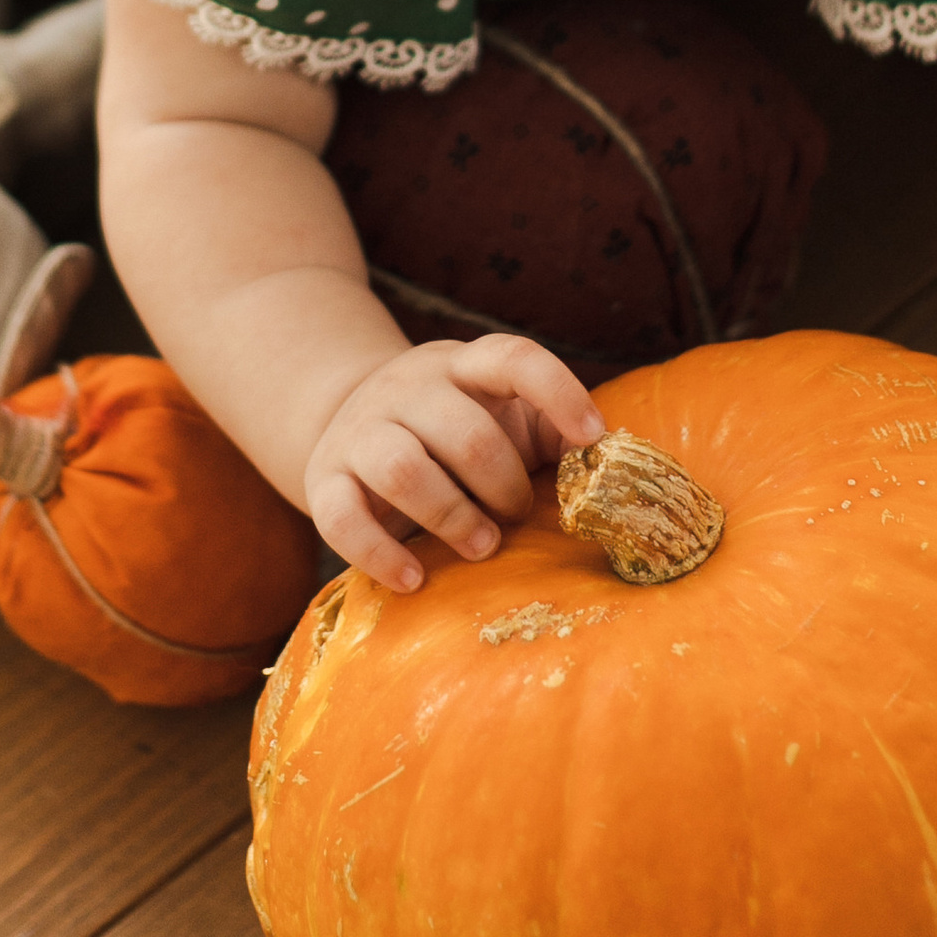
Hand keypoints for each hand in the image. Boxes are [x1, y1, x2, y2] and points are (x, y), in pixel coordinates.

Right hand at [304, 333, 603, 592]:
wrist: (346, 418)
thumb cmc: (451, 429)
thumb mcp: (500, 414)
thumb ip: (551, 431)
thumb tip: (612, 465)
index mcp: (462, 367)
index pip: (512, 357)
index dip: (559, 391)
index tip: (593, 437)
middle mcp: (406, 388)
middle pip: (463, 431)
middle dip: (503, 486)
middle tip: (516, 516)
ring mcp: (359, 431)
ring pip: (403, 470)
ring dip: (453, 517)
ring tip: (481, 546)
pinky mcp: (323, 479)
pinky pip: (342, 519)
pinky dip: (380, 554)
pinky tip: (414, 578)